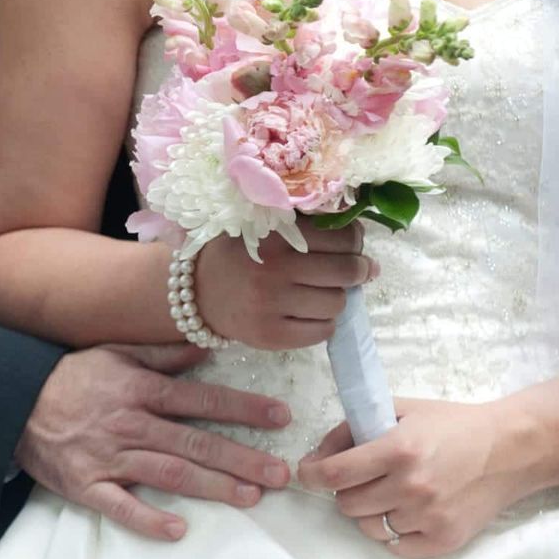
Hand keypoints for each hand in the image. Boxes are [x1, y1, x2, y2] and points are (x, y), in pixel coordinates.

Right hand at [16, 341, 293, 540]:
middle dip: (241, 458)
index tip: (280, 417)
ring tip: (250, 497)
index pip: (201, 399)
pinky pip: (120, 507)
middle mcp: (131, 423)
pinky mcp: (88, 486)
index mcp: (140, 389)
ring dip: (211, 486)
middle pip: (195, 442)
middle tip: (281, 473)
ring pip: (169, 474)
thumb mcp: (115, 351)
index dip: (243, 408)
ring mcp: (110, 457)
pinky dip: (148, 520)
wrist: (14, 403)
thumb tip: (206, 346)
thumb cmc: (72, 377)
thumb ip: (161, 351)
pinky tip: (178, 530)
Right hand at [195, 224, 373, 350]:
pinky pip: (322, 332)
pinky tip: (310, 312)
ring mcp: (272, 306)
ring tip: (324, 290)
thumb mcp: (263, 224)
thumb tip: (360, 238)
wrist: (198, 291)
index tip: (353, 242)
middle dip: (359, 269)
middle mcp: (274, 269)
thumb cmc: (239, 252)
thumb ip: (303, 223)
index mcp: (275, 234)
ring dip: (337, 297)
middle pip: (345, 271)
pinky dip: (324, 322)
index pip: (340, 237)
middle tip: (359, 268)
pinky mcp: (271, 335)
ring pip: (337, 304)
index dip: (355, 239)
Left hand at [295, 397, 535, 558]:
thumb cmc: (453, 425)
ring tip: (390, 492)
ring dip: (370, 512)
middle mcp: (411, 486)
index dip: (313, 474)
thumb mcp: (403, 409)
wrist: (507, 450)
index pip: (336, 473)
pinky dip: (395, 532)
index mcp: (398, 449)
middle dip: (346, 490)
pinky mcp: (443, 539)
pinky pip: (397, 546)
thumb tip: (320, 453)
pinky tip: (407, 511)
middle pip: (347, 503)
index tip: (308, 472)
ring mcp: (427, 516)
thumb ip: (356, 426)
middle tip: (363, 477)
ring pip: (369, 528)